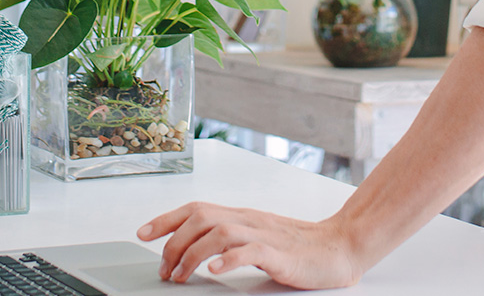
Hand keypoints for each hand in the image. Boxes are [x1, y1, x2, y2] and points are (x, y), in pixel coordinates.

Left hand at [137, 202, 368, 288]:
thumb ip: (230, 241)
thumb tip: (196, 253)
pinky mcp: (280, 254)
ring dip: (192, 255)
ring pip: (218, 233)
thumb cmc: (299, 247)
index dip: (165, 219)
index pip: (196, 208)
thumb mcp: (257, 239)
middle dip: (173, 243)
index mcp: (241, 217)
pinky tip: (214, 271)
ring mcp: (264, 235)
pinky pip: (250, 252)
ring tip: (181, 275)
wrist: (340, 247)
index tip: (143, 233)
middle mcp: (248, 220)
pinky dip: (228, 260)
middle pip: (200, 218)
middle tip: (164, 270)